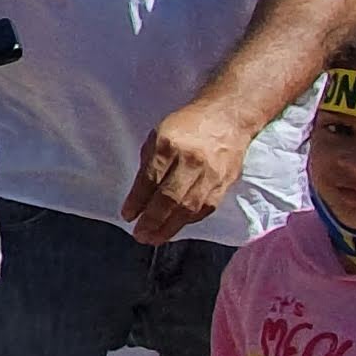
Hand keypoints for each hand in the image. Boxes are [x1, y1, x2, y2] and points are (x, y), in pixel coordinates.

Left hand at [125, 102, 251, 243]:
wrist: (227, 117)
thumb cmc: (187, 125)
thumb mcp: (158, 135)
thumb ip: (149, 163)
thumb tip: (139, 195)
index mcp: (168, 145)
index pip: (149, 179)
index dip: (137, 201)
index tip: (127, 216)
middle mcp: (190, 161)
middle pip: (169, 197)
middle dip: (153, 220)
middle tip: (140, 235)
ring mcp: (210, 173)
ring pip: (189, 207)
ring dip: (170, 227)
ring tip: (155, 238)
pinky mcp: (224, 183)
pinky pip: (205, 208)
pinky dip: (189, 220)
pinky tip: (176, 227)